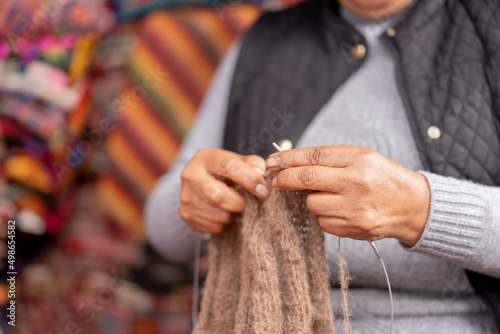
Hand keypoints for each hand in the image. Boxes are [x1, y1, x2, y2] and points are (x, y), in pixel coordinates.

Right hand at [179, 148, 268, 233]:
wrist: (201, 182)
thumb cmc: (225, 171)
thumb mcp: (238, 160)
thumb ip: (253, 163)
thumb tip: (260, 173)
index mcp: (204, 158)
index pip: (227, 166)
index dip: (249, 179)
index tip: (264, 191)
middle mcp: (190, 175)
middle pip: (218, 195)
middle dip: (239, 203)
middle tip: (247, 202)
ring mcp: (185, 196)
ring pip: (218, 215)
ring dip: (233, 215)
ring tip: (234, 206)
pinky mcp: (186, 214)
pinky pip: (213, 227)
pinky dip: (224, 224)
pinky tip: (224, 212)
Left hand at [266, 146, 429, 245]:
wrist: (412, 206)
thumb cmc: (382, 177)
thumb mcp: (362, 158)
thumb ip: (329, 160)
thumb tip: (290, 163)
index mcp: (359, 160)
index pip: (315, 156)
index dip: (289, 158)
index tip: (273, 161)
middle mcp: (357, 183)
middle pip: (307, 179)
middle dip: (285, 179)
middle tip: (276, 181)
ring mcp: (355, 208)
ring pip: (312, 204)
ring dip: (312, 200)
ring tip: (331, 196)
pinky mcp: (354, 228)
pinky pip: (323, 222)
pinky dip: (325, 216)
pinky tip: (341, 211)